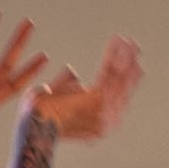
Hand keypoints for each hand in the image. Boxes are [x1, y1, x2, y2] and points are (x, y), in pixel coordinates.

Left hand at [25, 33, 143, 143]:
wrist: (32, 127)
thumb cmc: (39, 116)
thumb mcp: (56, 97)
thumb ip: (67, 85)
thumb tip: (74, 70)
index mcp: (100, 125)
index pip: (116, 98)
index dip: (123, 79)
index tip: (128, 62)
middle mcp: (108, 123)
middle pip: (123, 89)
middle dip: (131, 66)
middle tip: (136, 47)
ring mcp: (104, 113)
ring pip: (119, 80)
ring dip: (126, 58)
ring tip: (131, 42)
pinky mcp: (98, 101)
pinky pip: (110, 73)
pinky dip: (115, 55)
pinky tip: (119, 41)